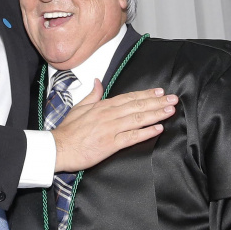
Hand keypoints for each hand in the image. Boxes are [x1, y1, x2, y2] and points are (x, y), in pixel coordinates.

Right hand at [51, 79, 177, 171]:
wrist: (58, 148)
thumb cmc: (67, 130)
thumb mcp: (78, 107)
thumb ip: (92, 95)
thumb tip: (98, 81)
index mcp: (102, 106)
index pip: (128, 97)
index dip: (145, 94)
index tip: (160, 91)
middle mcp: (108, 115)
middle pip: (137, 106)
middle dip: (157, 102)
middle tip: (173, 99)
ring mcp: (110, 129)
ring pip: (137, 119)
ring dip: (156, 114)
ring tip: (170, 110)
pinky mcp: (110, 144)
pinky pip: (132, 137)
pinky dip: (146, 132)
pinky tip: (158, 128)